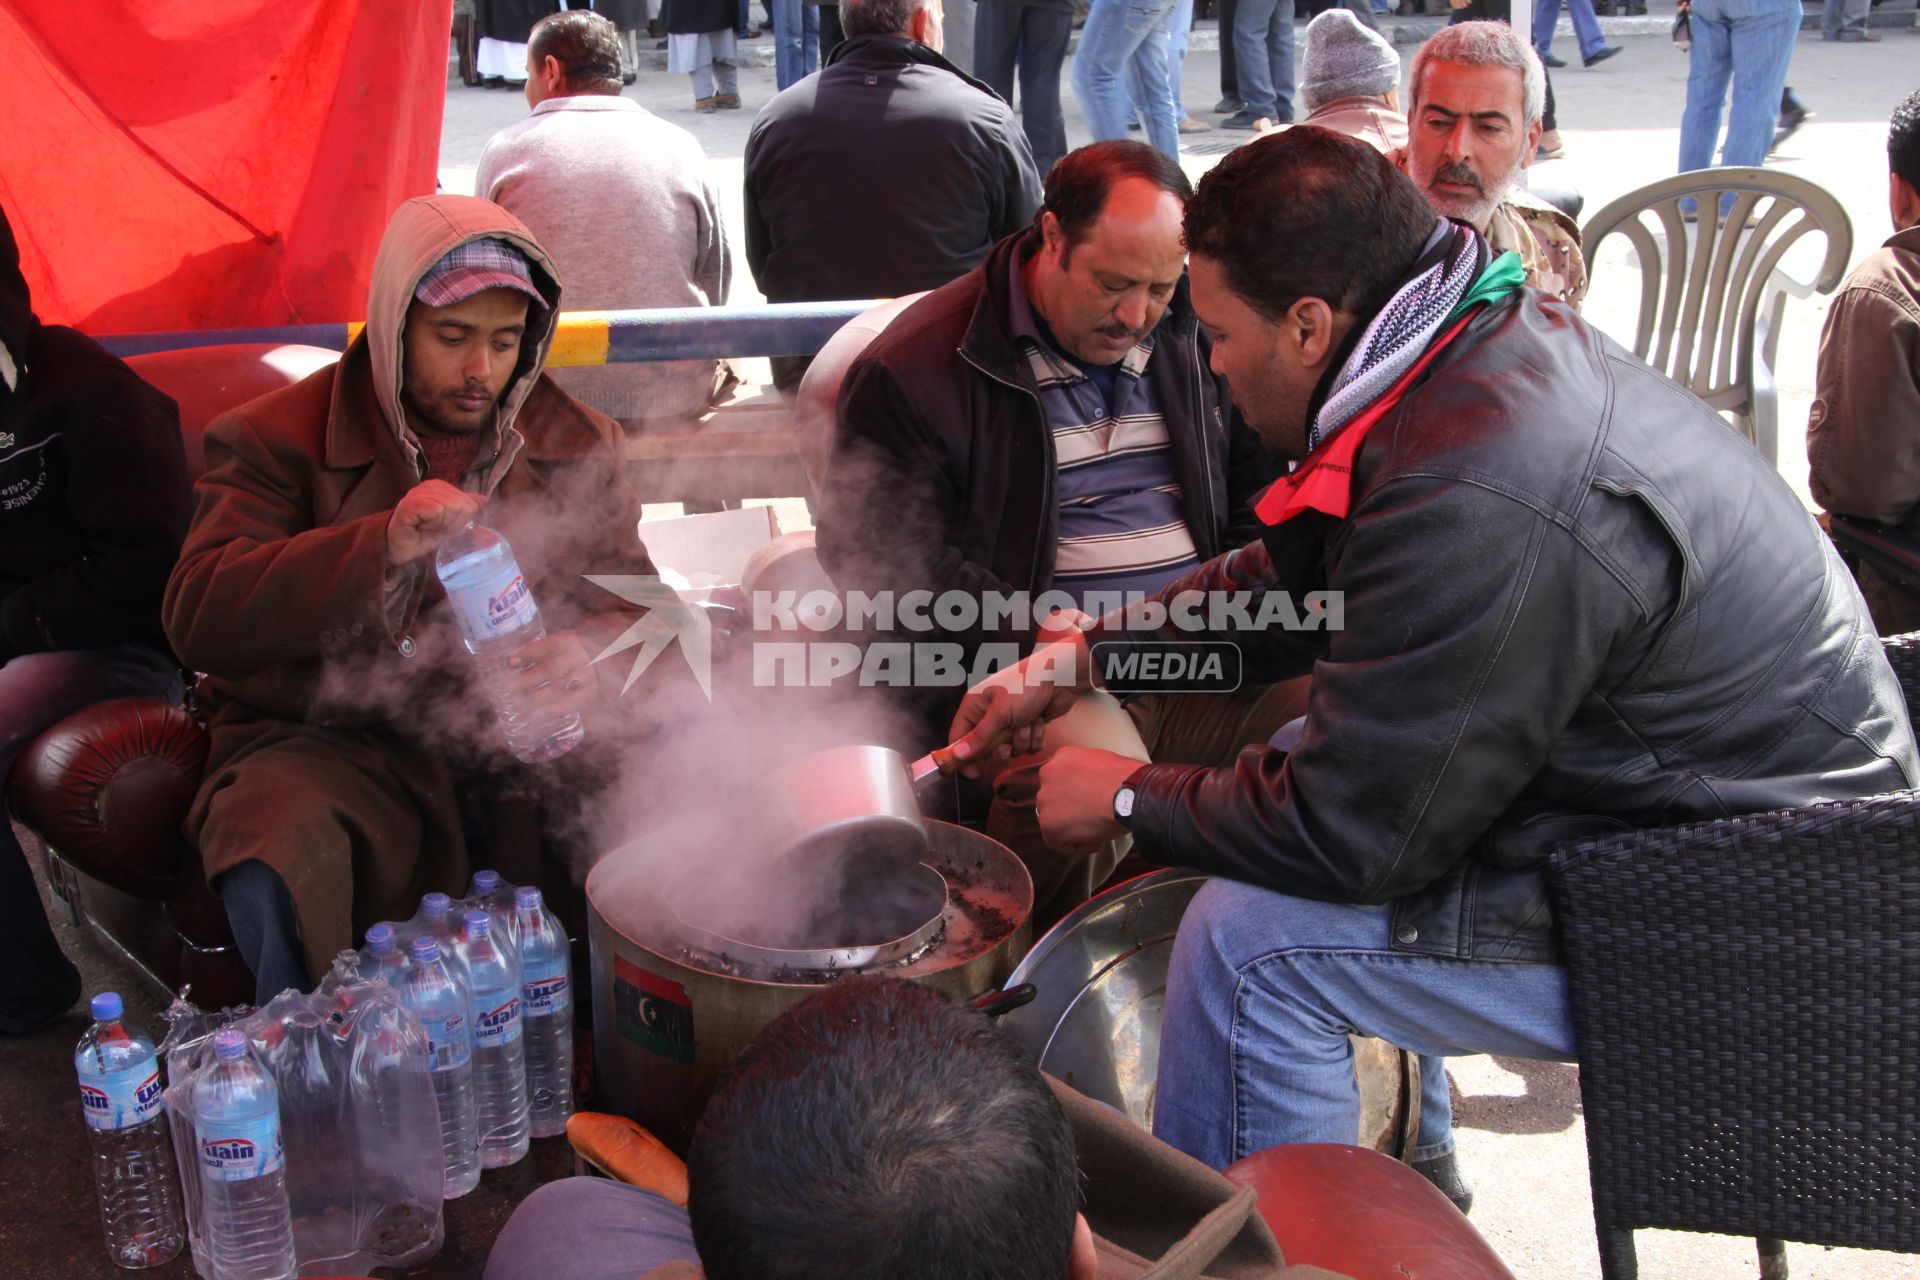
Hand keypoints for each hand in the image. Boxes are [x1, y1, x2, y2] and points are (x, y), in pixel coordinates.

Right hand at [387, 481, 486, 565]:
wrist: (399, 549)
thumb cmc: (423, 535)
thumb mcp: (450, 523)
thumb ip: (466, 508)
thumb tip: (484, 499)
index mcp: (439, 488)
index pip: (467, 503)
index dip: (459, 519)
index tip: (442, 526)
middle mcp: (428, 487)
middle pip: (460, 504)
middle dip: (451, 523)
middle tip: (433, 528)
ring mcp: (417, 494)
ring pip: (449, 506)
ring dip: (440, 524)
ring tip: (426, 527)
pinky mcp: (409, 504)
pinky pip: (435, 510)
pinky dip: (431, 523)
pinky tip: (420, 526)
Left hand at [507, 630, 599, 721]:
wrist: (603, 660)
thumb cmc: (570, 653)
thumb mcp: (559, 644)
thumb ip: (538, 651)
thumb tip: (510, 663)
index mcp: (570, 642)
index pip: (547, 646)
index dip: (528, 655)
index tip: (510, 663)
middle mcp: (580, 658)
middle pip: (552, 669)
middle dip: (528, 679)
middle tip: (509, 687)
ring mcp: (587, 678)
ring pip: (560, 688)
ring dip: (537, 697)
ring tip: (519, 703)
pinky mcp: (590, 694)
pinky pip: (570, 705)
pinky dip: (552, 710)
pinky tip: (536, 714)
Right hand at [947, 631, 1092, 778]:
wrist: (1061, 678)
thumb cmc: (1025, 686)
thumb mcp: (999, 713)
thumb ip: (979, 737)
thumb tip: (957, 755)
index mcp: (975, 706)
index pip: (959, 737)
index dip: (963, 757)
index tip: (973, 773)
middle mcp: (989, 715)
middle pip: (986, 749)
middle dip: (1001, 750)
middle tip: (1007, 744)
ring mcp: (1009, 722)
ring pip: (1010, 750)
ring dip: (1021, 741)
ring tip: (1028, 723)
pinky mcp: (1028, 727)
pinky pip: (1027, 747)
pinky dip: (1035, 738)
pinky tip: (1039, 722)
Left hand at [995, 746, 1142, 855]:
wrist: (1130, 793)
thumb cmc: (1126, 779)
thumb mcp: (1102, 761)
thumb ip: (1086, 772)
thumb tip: (1087, 787)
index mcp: (1062, 756)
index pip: (1061, 779)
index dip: (1076, 795)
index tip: (1092, 802)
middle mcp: (1048, 774)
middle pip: (1053, 798)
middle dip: (1071, 810)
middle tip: (1093, 818)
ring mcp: (1045, 799)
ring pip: (1054, 820)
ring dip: (1073, 828)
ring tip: (1098, 831)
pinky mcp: (1049, 823)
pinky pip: (1057, 842)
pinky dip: (1076, 846)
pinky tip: (1097, 842)